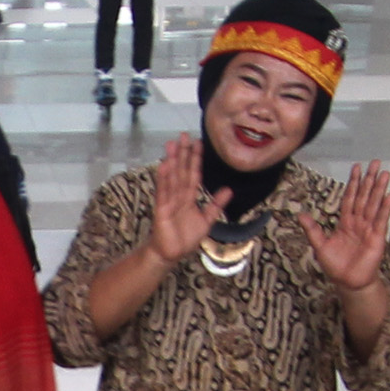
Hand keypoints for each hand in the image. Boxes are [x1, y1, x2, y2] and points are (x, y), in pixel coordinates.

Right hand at [141, 138, 227, 264]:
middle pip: (181, 171)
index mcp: (189, 197)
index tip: (198, 142)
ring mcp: (169, 201)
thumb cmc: (185, 238)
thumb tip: (228, 190)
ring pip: (172, 178)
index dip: (196, 159)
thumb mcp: (207, 221)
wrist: (171, 255)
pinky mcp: (161, 210)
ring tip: (171, 144)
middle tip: (183, 135)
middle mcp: (178, 196)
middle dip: (183, 153)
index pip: (194, 174)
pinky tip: (164, 166)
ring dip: (172, 161)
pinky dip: (163, 180)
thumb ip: (216, 205)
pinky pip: (163, 193)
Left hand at [300, 161, 389, 291]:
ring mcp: (369, 229)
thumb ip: (313, 230)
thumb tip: (301, 215)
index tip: (357, 168)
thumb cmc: (336, 266)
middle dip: (369, 180)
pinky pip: (380, 220)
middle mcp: (359, 222)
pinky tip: (389, 195)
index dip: (353, 183)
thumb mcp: (320, 246)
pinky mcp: (377, 238)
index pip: (350, 198)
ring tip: (384, 173)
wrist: (348, 283)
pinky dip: (385, 208)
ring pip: (374, 204)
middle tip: (375, 162)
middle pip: (364, 196)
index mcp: (346, 222)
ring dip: (379, 189)